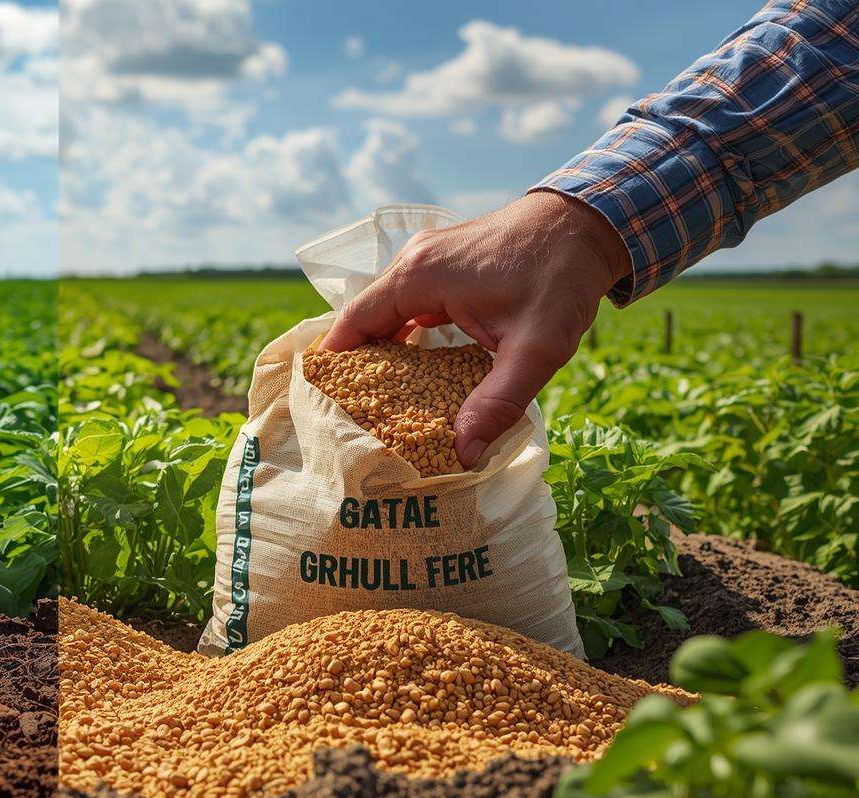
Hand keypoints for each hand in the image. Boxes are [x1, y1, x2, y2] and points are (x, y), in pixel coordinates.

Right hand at [323, 191, 631, 467]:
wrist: (589, 222)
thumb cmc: (561, 278)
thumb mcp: (536, 347)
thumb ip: (498, 401)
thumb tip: (463, 454)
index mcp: (417, 277)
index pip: (352, 324)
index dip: (335, 365)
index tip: (328, 405)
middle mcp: (412, 261)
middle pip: (365, 319)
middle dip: (360, 365)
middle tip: (359, 414)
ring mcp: (427, 257)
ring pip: (386, 310)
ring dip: (383, 349)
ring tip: (383, 398)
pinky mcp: (444, 260)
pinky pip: (407, 301)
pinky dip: (404, 332)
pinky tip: (414, 366)